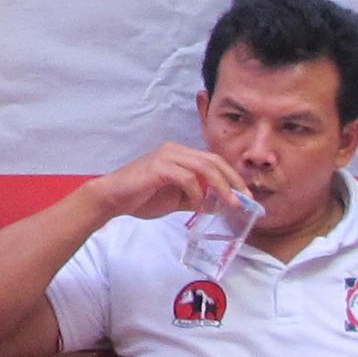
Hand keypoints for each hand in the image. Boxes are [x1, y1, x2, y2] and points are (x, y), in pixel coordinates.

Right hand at [89, 142, 249, 225]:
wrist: (112, 198)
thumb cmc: (141, 197)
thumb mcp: (175, 199)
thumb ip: (196, 199)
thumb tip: (218, 206)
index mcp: (179, 154)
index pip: (213, 161)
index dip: (232, 177)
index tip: (245, 195)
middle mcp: (174, 150)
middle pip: (213, 161)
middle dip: (233, 181)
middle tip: (244, 199)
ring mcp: (166, 157)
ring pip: (204, 167)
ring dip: (220, 187)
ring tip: (229, 204)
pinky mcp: (159, 168)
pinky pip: (187, 178)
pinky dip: (196, 193)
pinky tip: (196, 206)